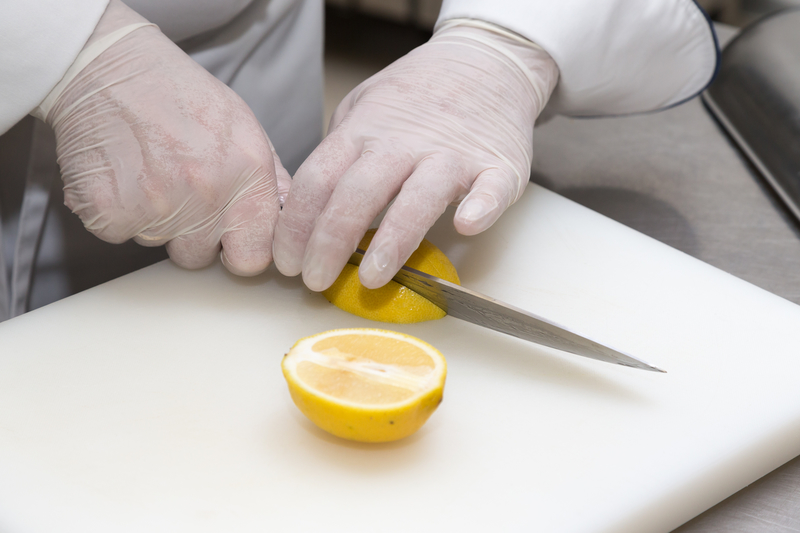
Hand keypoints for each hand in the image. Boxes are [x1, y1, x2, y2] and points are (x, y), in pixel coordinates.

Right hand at [40, 0, 289, 275]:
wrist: (106, 67)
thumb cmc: (178, 94)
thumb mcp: (242, 126)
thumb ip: (269, 178)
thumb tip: (288, 217)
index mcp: (247, 175)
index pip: (253, 257)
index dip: (239, 249)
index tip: (228, 237)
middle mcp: (207, 195)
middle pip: (199, 258)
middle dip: (191, 239)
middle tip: (178, 195)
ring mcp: (156, 206)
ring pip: (157, 244)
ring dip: (152, 220)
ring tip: (148, 172)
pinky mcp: (109, 211)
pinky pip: (118, 233)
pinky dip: (115, 212)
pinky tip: (121, 175)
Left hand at [273, 21, 558, 290]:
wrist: (486, 61)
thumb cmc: (418, 95)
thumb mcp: (362, 107)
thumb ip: (338, 150)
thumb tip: (307, 203)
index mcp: (364, 131)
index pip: (317, 180)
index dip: (295, 224)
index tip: (285, 260)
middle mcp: (403, 143)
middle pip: (357, 194)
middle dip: (329, 242)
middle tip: (314, 280)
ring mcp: (452, 154)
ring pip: (418, 198)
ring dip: (393, 239)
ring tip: (371, 278)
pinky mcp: (498, 167)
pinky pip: (491, 188)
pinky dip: (481, 206)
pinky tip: (467, 225)